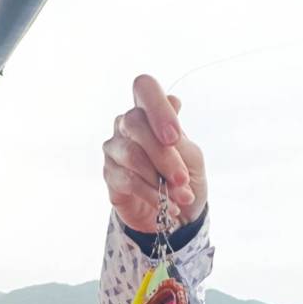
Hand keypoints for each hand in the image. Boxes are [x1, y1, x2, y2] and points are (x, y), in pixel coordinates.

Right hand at [102, 74, 207, 232]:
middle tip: (183, 179)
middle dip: (164, 155)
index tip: (174, 138)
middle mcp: (127, 124)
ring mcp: (115, 148)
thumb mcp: (192, 160)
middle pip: (135, 123)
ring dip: (160, 179)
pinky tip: (169, 206)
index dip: (158, 107)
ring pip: (132, 154)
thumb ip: (180, 138)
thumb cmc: (184, 181)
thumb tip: (174, 101)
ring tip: (181, 196)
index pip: (144, 87)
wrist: (178, 215)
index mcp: (150, 112)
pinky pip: (128, 180)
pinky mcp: (110, 174)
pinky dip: (152, 194)